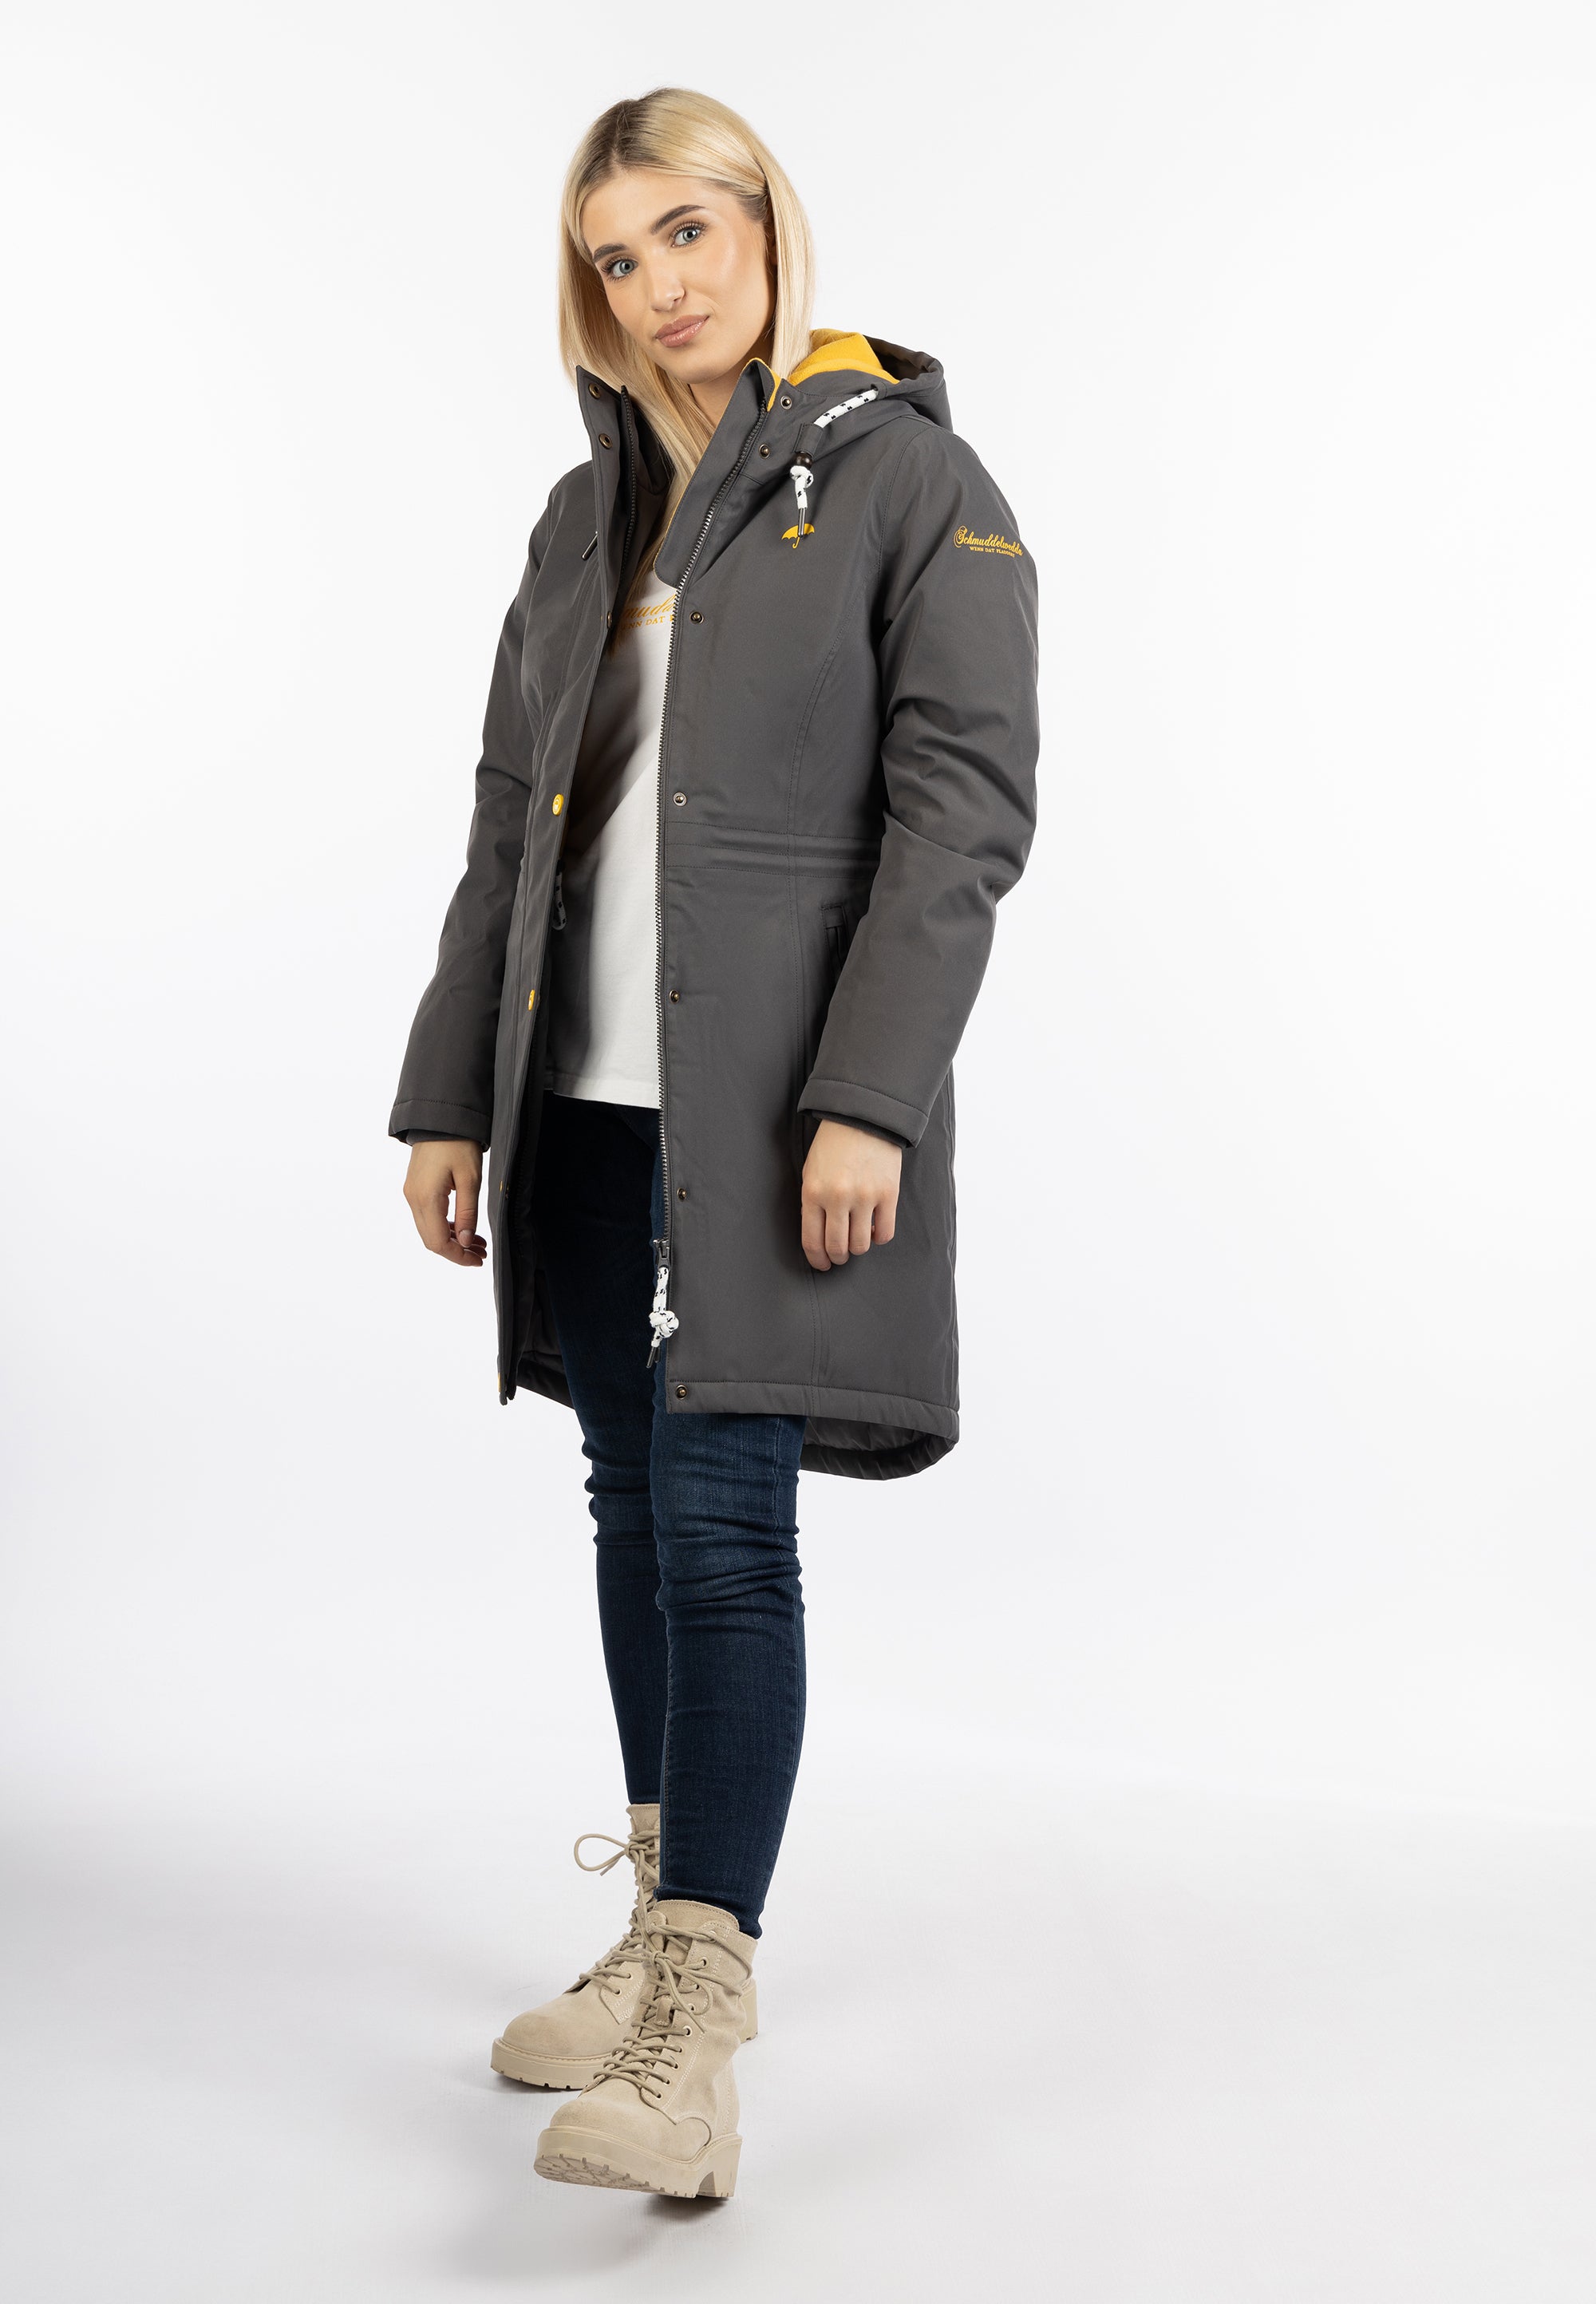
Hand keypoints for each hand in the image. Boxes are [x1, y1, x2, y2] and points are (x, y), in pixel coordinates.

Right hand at [403, 1139, 485, 1266]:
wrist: (440, 1118)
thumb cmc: (458, 1144)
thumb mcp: (470, 1179)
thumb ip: (468, 1213)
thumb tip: (466, 1242)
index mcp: (426, 1198)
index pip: (438, 1242)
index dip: (458, 1256)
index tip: (477, 1260)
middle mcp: (413, 1199)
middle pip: (431, 1240)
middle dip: (456, 1251)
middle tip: (481, 1254)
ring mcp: (412, 1194)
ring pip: (429, 1230)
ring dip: (452, 1240)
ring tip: (477, 1243)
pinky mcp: (415, 1188)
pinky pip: (427, 1217)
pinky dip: (445, 1226)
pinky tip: (464, 1228)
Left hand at [800, 1119, 900, 1271]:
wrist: (863, 1117)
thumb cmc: (833, 1146)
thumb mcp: (811, 1172)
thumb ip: (812, 1204)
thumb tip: (819, 1238)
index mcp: (813, 1192)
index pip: (812, 1241)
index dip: (817, 1259)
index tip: (822, 1264)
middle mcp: (838, 1197)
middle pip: (837, 1247)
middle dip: (837, 1257)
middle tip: (840, 1255)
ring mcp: (865, 1196)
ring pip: (861, 1245)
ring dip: (858, 1248)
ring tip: (857, 1238)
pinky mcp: (888, 1194)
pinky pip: (885, 1233)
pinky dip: (878, 1237)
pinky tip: (874, 1228)